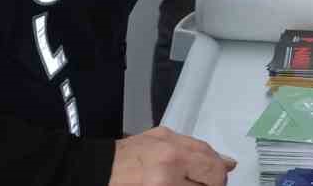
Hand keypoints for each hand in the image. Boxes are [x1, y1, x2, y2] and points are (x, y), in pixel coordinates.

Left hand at [110, 126, 235, 184]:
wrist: (95, 171)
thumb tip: (207, 185)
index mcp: (165, 181)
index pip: (206, 185)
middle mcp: (172, 157)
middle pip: (214, 170)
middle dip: (217, 182)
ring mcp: (168, 141)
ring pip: (208, 152)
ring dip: (214, 167)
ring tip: (212, 179)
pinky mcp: (163, 132)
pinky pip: (193, 141)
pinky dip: (202, 153)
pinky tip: (206, 161)